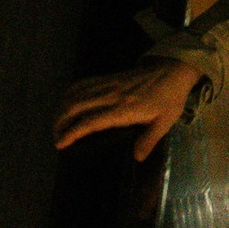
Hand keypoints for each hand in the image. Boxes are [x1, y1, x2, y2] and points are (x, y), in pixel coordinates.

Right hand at [55, 58, 200, 158]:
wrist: (173, 69)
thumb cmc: (170, 97)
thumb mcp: (165, 122)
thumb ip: (149, 140)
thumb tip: (136, 158)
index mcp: (124, 109)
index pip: (90, 121)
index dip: (72, 132)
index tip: (60, 143)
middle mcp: (111, 95)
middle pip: (75, 106)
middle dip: (60, 122)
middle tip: (55, 137)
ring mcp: (108, 84)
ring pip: (75, 93)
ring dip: (62, 108)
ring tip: (57, 124)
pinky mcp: (108, 77)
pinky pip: (83, 83)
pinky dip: (70, 93)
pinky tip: (66, 103)